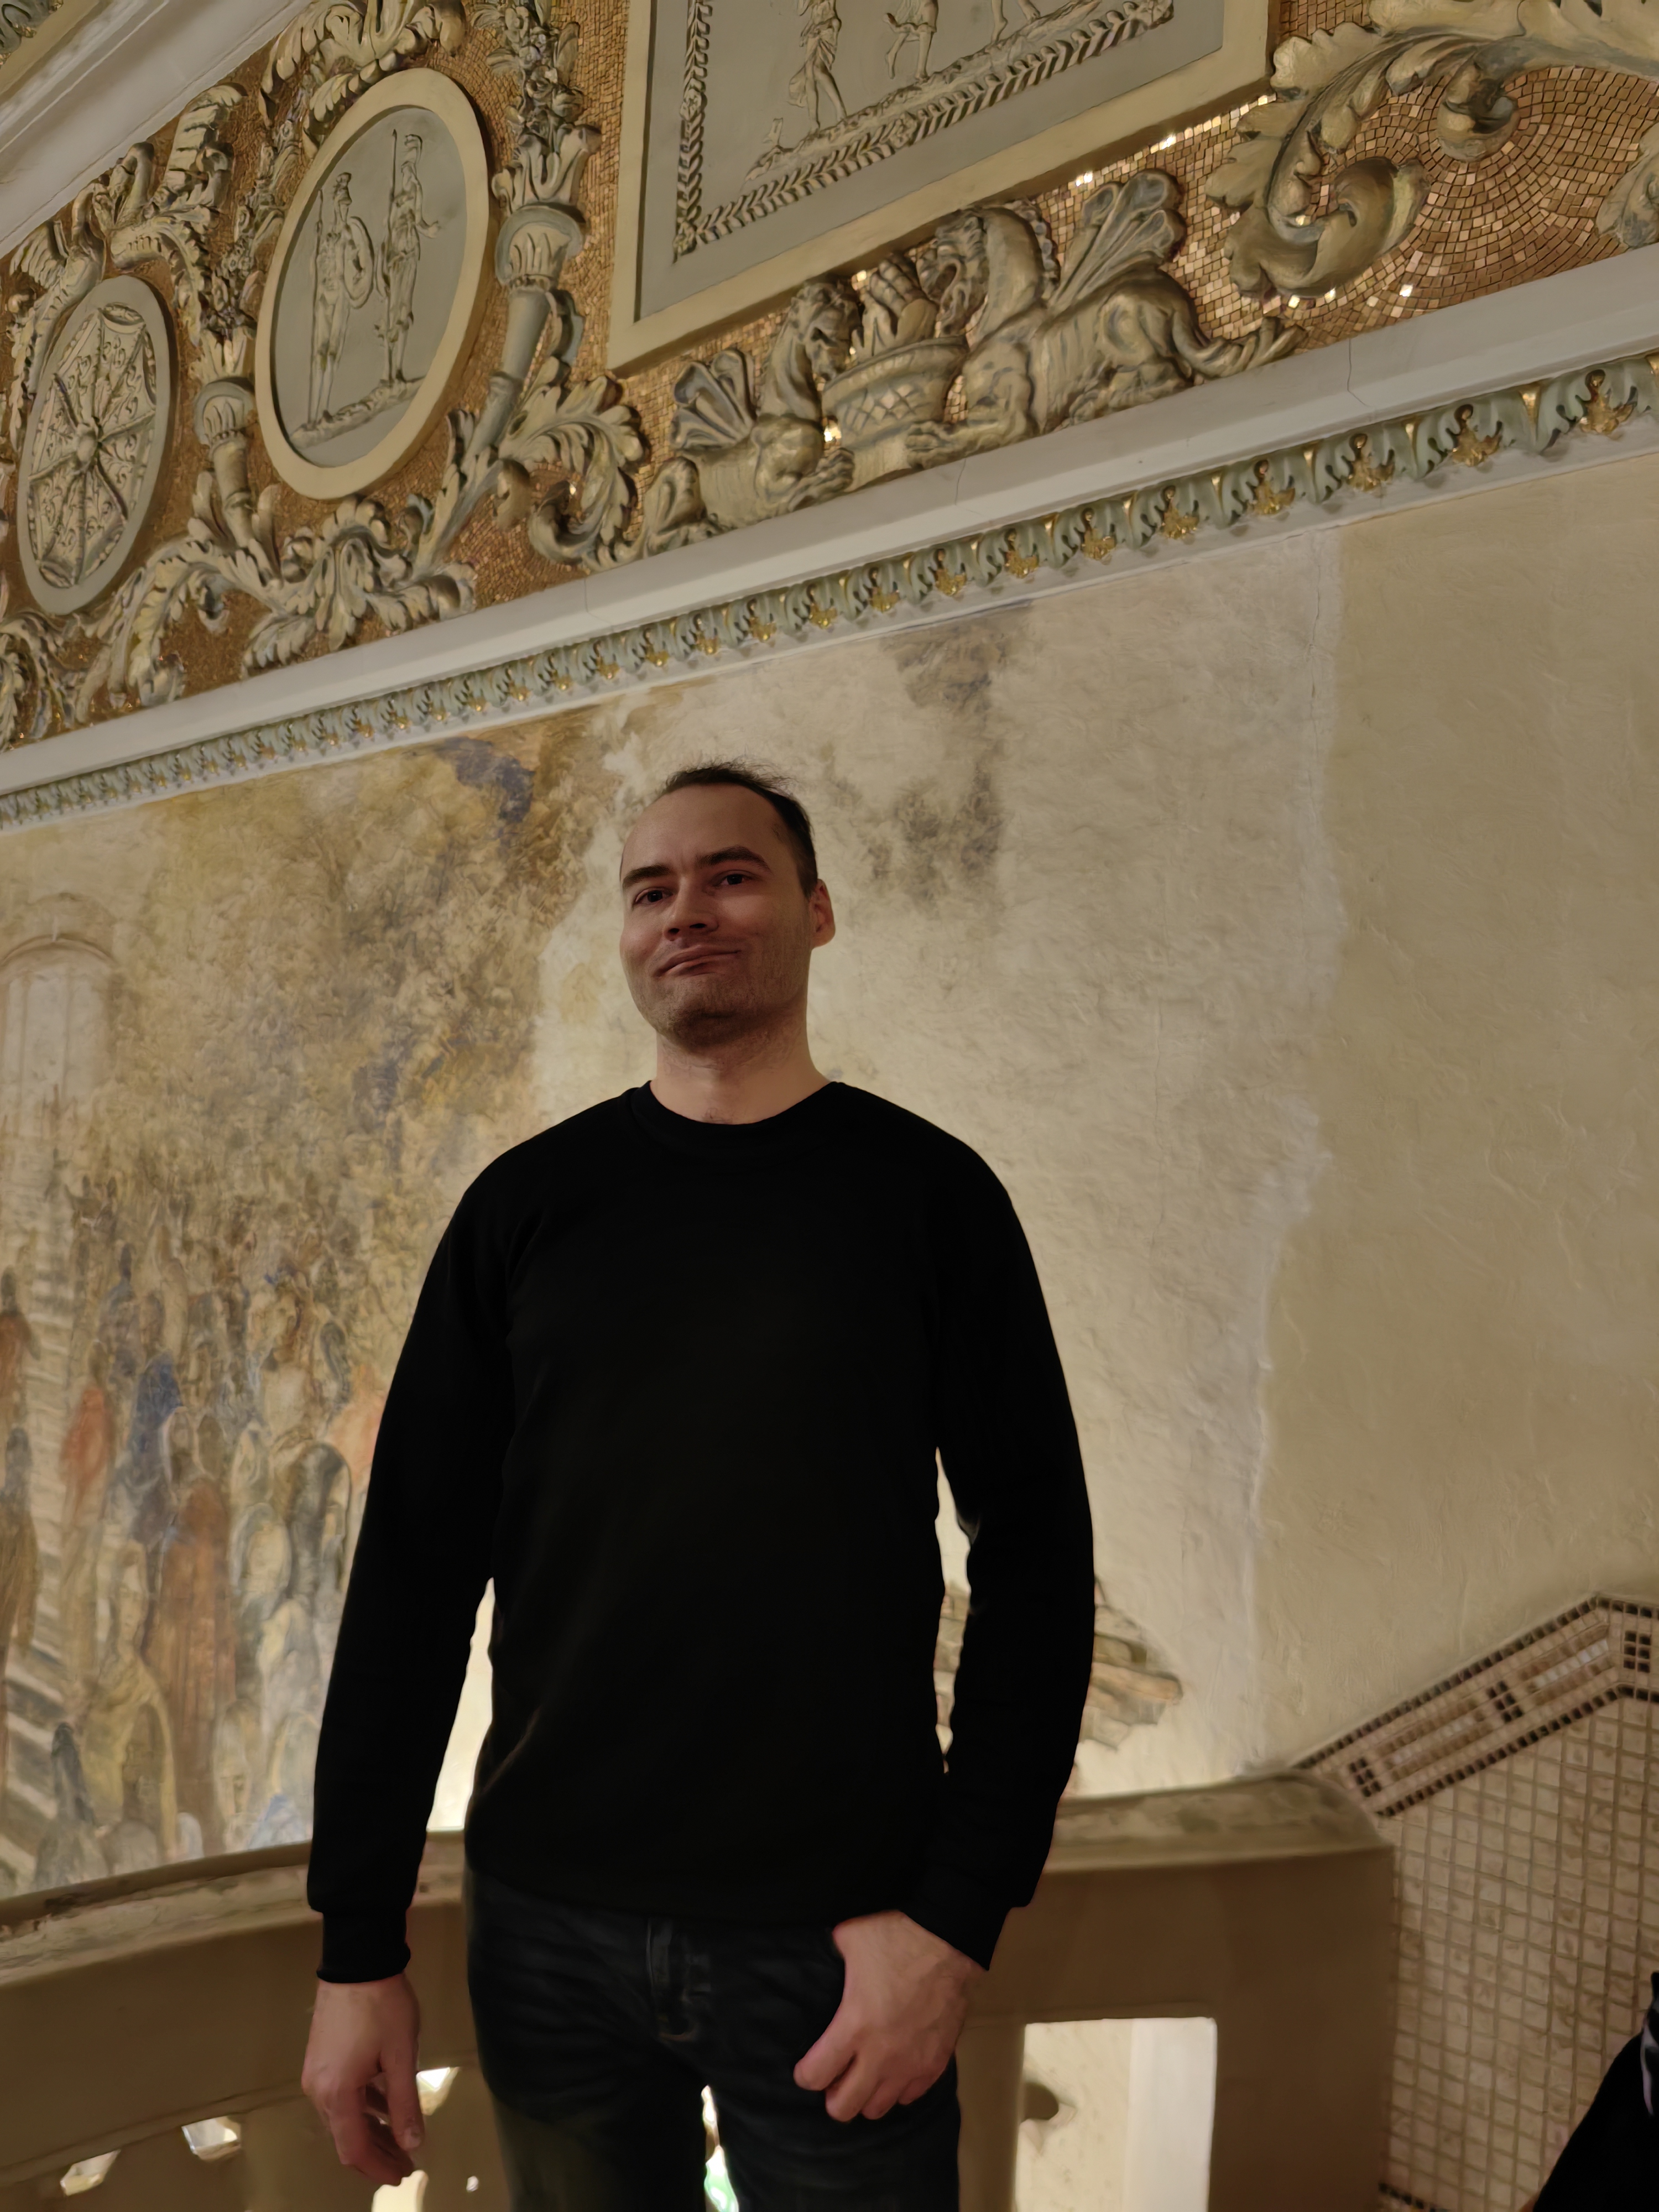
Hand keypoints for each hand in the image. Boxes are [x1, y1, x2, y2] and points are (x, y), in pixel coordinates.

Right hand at [301, 1972, 423, 2184]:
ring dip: (371, 2130)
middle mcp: (318, 2090)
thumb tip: (413, 2144)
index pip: (354, 2149)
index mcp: (336, 2094)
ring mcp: (316, 2073)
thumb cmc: (383, 2006)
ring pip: (343, 2116)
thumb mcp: (401, 2055)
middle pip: (346, 2136)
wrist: (357, 1959)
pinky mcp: (320, 2058)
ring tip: (400, 2139)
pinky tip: (385, 2106)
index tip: (402, 2175)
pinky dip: (362, 2106)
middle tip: (406, 2163)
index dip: (378, 2167)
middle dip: (376, 2153)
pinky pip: (340, 2095)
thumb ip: (405, 2104)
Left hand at [793, 1911, 982, 2121]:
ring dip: (865, 2095)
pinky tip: (894, 2069)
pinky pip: (909, 2096)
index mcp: (854, 2026)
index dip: (804, 2075)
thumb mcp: (850, 1938)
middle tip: (834, 2077)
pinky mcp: (936, 2064)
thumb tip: (822, 1956)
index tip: (806, 2067)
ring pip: (877, 2109)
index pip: (815, 2076)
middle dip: (832, 2096)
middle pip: (844, 2107)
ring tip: (864, 2074)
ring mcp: (911, 2064)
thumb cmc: (898, 1937)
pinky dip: (897, 2089)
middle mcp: (881, 2055)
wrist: (950, 1941)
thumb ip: (830, 1956)